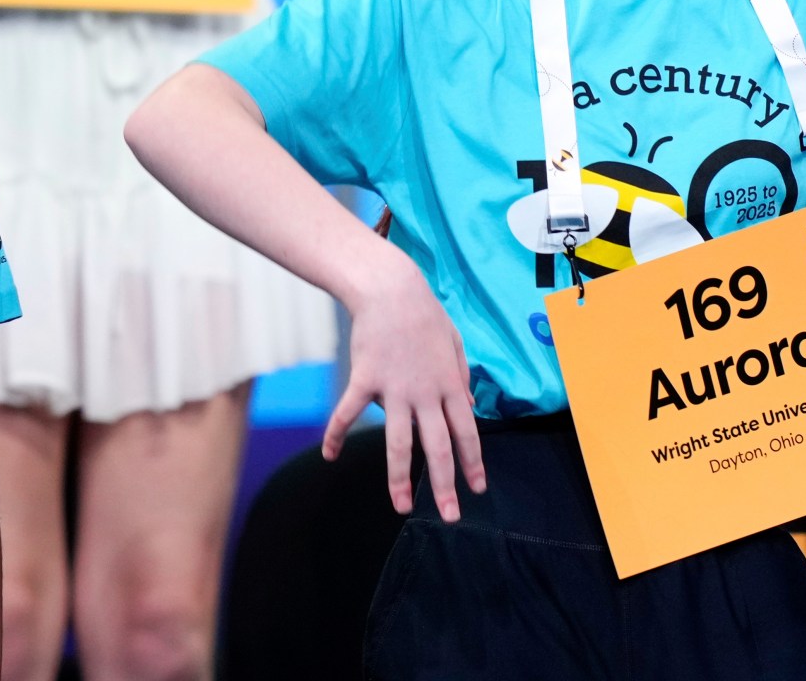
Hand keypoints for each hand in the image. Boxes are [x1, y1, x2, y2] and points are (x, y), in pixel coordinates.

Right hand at [327, 259, 486, 519]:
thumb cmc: (424, 314)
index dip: (472, 464)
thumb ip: (461, 376)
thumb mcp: (455, 344)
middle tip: (450, 516)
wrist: (389, 290)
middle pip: (437, 449)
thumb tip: (469, 404)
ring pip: (398, 444)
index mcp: (449, 386)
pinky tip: (330, 455)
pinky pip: (348, 414)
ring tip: (402, 507)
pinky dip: (336, 435)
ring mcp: (394, 390)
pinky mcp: (365, 381)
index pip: (466, 434)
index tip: (476, 488)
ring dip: (400, 479)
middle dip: (444, 486)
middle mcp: (425, 394)